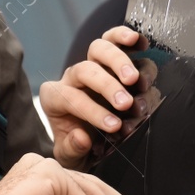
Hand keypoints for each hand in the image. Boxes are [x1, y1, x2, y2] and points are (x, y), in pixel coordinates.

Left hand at [40, 25, 158, 168]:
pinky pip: (114, 39)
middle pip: (86, 70)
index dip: (93, 112)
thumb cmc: (79, 146)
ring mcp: (91, 65)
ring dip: (121, 62)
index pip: (71, 98)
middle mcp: (71, 77)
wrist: (89, 140)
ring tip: (136, 80)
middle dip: (107, 87)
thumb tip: (82, 137)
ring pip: (101, 48)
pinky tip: (139, 42)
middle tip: (125, 104)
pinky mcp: (109, 58)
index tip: (114, 126)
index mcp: (55, 99)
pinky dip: (126, 38)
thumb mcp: (70, 157)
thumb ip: (72, 149)